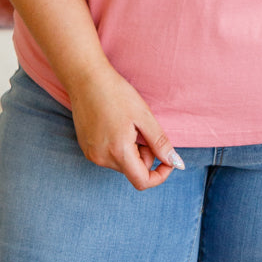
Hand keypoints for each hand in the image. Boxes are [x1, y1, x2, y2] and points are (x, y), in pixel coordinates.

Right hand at [68, 62, 182, 189]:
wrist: (86, 79)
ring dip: (131, 150)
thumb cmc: (116, 93)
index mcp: (118, 152)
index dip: (160, 175)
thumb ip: (160, 143)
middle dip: (144, 155)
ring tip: (127, 125)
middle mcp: (101, 159)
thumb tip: (175, 163)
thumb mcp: (144, 116)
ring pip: (122, 163)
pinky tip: (115, 125)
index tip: (168, 160)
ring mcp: (91, 154)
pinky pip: (110, 156)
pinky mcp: (86, 148)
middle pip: (133, 171)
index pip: (143, 182)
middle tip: (142, 129)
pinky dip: (119, 147)